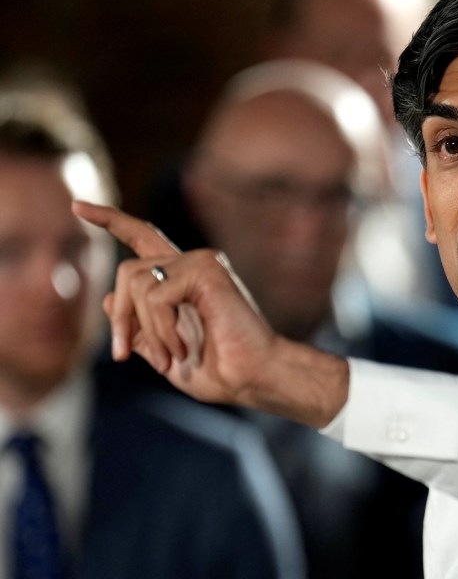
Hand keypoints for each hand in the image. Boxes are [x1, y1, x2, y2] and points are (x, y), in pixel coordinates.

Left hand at [73, 201, 348, 425]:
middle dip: (119, 317)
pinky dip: (162, 330)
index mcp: (184, 278)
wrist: (253, 378)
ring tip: (170, 357)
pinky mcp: (207, 272)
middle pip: (127, 270)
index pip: (142, 237)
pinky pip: (156, 296)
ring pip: (137, 284)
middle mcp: (194, 262)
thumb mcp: (163, 352)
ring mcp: (202, 263)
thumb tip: (109, 298)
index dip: (110, 220)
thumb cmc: (220, 370)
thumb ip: (138, 327)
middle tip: (123, 354)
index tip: (78, 206)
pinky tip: (182, 349)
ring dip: (145, 330)